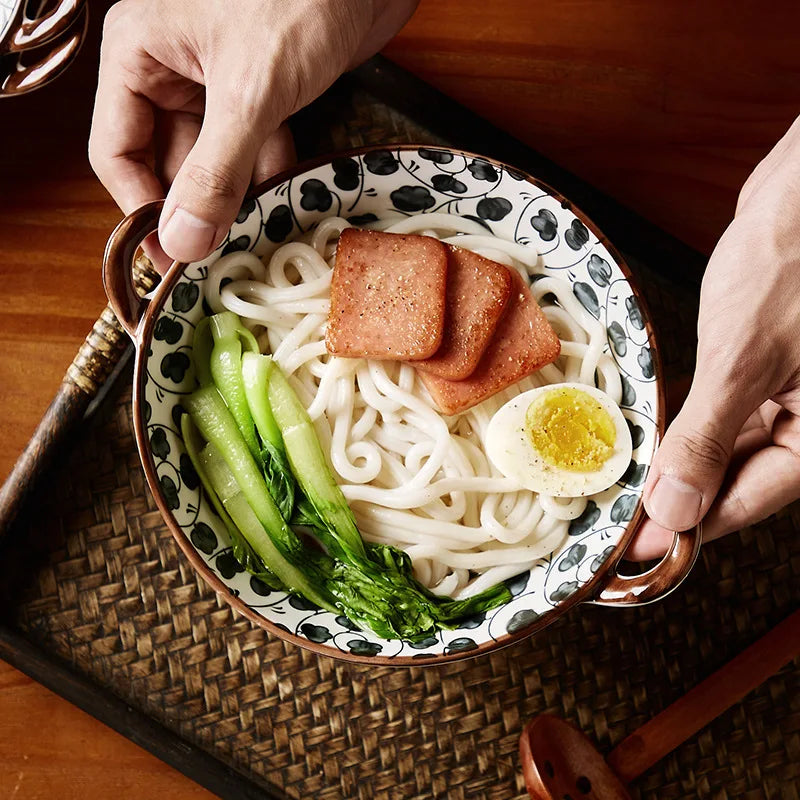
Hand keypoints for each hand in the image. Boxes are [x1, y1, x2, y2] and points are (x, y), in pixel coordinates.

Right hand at [89, 0, 416, 268]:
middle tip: (215, 255)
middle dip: (194, 208)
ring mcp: (217, 82)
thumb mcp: (250, 91)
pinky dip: (266, 175)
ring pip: (211, 161)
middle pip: (166, 162)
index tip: (171, 257)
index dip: (142, 209)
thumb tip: (183, 240)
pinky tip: (281, 199)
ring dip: (233, 199)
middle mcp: (171, 69)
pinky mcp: (261, 92)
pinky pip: (251, 149)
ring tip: (250, 235)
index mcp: (140, 53)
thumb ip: (214, 171)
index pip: (117, 150)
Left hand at [629, 115, 799, 559]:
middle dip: (679, 500)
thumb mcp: (743, 360)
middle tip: (620, 519)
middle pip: (737, 480)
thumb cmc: (793, 262)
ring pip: (729, 448)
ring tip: (628, 486)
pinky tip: (657, 439)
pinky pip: (726, 411)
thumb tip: (676, 510)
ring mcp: (789, 391)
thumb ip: (706, 438)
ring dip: (681, 465)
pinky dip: (691, 426)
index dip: (686, 529)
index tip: (634, 552)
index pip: (745, 502)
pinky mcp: (766, 363)